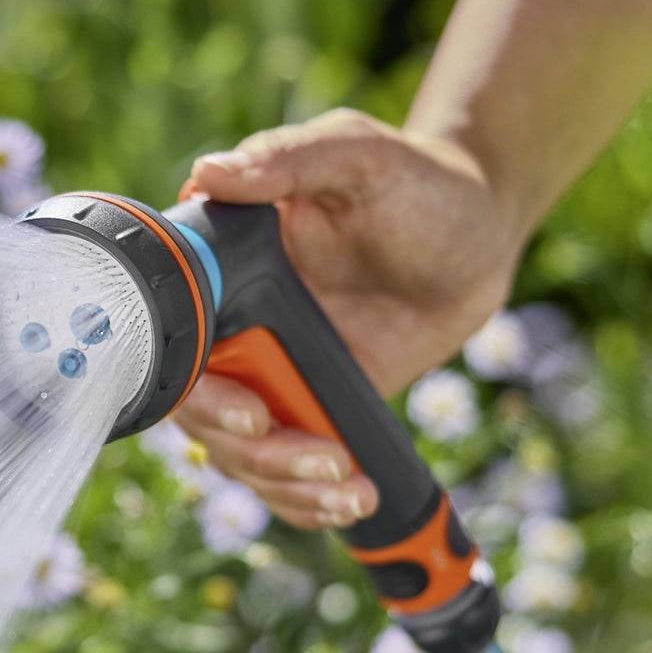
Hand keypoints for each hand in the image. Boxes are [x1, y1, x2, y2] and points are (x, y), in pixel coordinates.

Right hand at [171, 111, 521, 529]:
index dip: (195, 385)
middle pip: (198, 407)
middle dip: (246, 448)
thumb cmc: (413, 178)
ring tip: (344, 482)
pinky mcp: (316, 400)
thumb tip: (210, 173)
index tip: (250, 410)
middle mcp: (234, 317)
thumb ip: (285, 158)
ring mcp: (274, 364)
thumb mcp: (354, 152)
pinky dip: (306, 499)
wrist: (479, 228)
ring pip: (238, 451)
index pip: (171, 332)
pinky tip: (351, 497)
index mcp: (222, 259)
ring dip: (280, 483)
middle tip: (309, 453)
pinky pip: (287, 467)